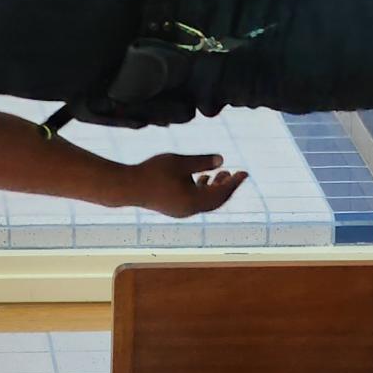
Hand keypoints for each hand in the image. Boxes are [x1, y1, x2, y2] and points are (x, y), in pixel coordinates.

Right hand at [131, 152, 248, 216]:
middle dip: (227, 187)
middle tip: (237, 173)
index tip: (245, 173)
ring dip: (215, 188)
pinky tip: (202, 177)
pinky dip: (202, 190)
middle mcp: (190, 210)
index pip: (221, 194)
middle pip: (216, 201)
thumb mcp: (180, 162)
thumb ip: (202, 161)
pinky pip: (195, 201)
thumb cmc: (154, 171)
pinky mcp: (173, 208)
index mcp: (194, 201)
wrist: (128, 186)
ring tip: (223, 173)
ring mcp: (181, 211)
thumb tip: (222, 160)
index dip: (234, 183)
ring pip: (205, 201)